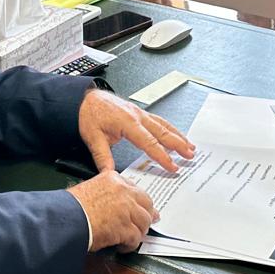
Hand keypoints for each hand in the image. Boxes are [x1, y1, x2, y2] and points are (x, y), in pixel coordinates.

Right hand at [67, 171, 157, 251]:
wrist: (66, 218)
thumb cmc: (70, 206)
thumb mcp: (88, 189)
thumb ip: (104, 193)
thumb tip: (111, 205)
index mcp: (113, 179)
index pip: (135, 189)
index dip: (139, 202)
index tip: (140, 208)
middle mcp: (124, 192)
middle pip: (146, 203)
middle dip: (146, 215)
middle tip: (144, 224)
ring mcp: (127, 209)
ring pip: (145, 222)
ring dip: (139, 232)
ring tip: (131, 238)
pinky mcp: (126, 227)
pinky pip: (136, 238)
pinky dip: (130, 245)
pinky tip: (123, 247)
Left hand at [77, 87, 194, 173]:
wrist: (84, 99)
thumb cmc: (89, 114)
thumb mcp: (92, 138)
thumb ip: (103, 157)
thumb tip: (110, 175)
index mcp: (128, 122)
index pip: (149, 143)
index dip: (162, 156)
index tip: (173, 166)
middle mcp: (137, 116)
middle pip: (163, 132)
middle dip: (178, 145)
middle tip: (190, 155)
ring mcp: (139, 112)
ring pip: (164, 124)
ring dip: (178, 136)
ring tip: (190, 146)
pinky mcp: (138, 112)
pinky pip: (158, 120)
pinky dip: (170, 128)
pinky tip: (175, 134)